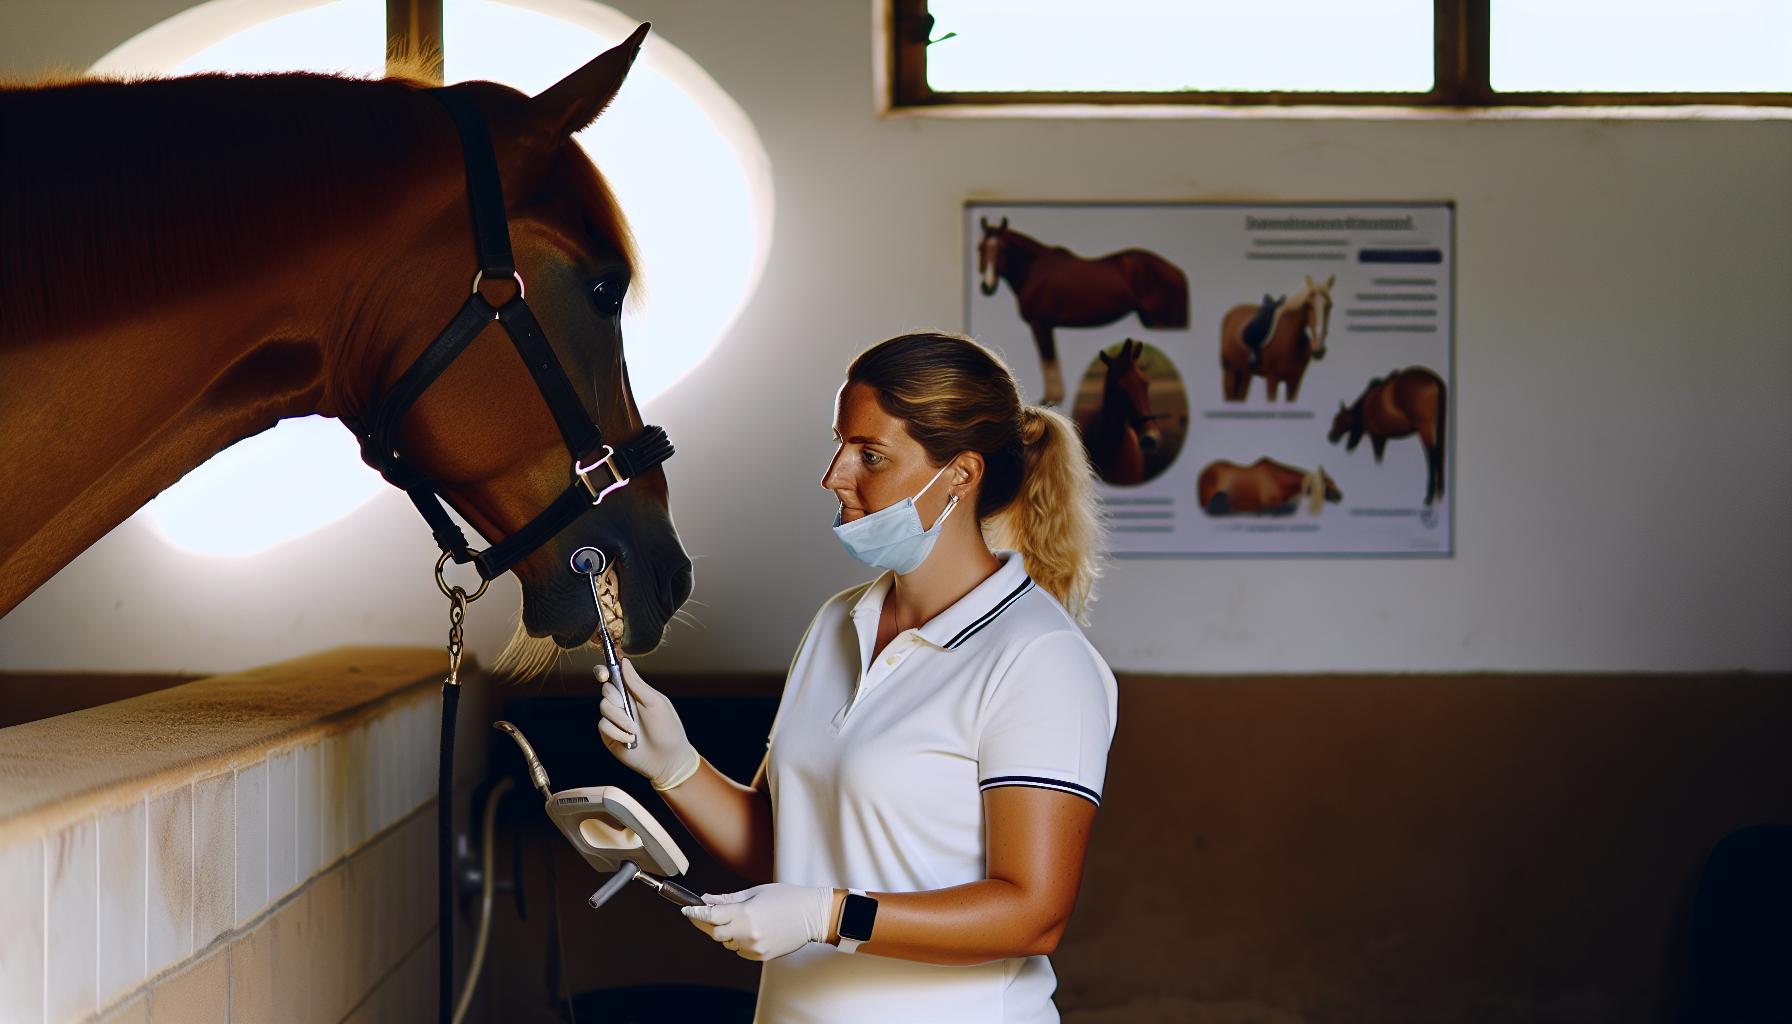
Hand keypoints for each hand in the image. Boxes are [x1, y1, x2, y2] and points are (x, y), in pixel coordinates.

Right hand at [596, 658, 698, 789]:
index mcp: (635, 692)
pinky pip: (603, 726)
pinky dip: (617, 732)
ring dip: (620, 719)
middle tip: (628, 707)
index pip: (615, 676)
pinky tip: (630, 740)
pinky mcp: (610, 735)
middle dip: (616, 698)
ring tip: (635, 731)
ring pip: (603, 708)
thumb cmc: (668, 729)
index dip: (605, 671)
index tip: (604, 673)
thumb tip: (624, 662)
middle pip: (606, 690)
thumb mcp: (655, 702)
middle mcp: (623, 704)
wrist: (667, 760)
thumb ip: (637, 683)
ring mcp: (615, 719)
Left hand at [680, 883, 834, 960]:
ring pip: (727, 943)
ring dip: (725, 933)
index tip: (686, 909)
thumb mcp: (756, 892)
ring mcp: (755, 946)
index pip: (710, 916)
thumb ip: (728, 899)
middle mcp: (748, 932)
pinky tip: (750, 930)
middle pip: (714, 933)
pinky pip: (740, 951)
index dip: (695, 913)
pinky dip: (738, 941)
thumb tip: (707, 900)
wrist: (812, 915)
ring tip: (737, 920)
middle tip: (705, 916)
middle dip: (706, 925)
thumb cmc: (787, 898)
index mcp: (746, 912)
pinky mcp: (761, 956)